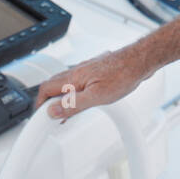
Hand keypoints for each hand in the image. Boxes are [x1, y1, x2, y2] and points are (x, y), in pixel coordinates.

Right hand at [34, 46, 149, 120]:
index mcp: (74, 77)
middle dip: (48, 102)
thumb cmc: (123, 75)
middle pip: (53, 86)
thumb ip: (73, 104)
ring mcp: (86, 70)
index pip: (46, 89)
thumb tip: (53, 111)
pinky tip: (82, 101)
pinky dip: (73, 93)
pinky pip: (77, 82)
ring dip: (61, 98)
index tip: (40, 117)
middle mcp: (77, 71)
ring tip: (65, 114)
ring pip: (65, 84)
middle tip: (51, 118)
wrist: (140, 61)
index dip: (39, 104)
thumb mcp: (96, 96)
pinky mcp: (95, 71)